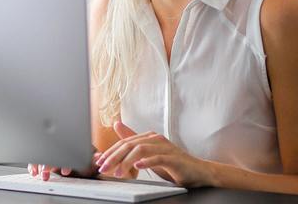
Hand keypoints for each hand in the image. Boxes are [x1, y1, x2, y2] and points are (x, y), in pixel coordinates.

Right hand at [27, 151, 100, 180]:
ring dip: (39, 164)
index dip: (65, 162)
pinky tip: (33, 171)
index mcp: (71, 145)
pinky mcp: (43, 156)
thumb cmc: (85, 156)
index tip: (65, 171)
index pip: (66, 151)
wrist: (80, 156)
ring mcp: (51, 151)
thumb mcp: (91, 160)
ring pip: (42, 155)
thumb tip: (99, 157)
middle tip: (46, 172)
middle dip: (48, 164)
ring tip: (40, 174)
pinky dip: (33, 164)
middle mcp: (60, 147)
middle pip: (51, 153)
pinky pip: (35, 158)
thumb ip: (94, 159)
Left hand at [95, 121, 212, 187]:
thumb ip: (134, 142)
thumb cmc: (173, 165)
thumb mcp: (149, 155)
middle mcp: (156, 139)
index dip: (110, 151)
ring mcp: (165, 147)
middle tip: (103, 167)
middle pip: (130, 144)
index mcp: (149, 137)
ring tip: (118, 173)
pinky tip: (137, 167)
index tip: (99, 162)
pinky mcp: (173, 158)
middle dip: (114, 156)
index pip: (125, 142)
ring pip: (141, 150)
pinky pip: (158, 158)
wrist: (198, 172)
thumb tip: (117, 125)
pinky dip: (146, 162)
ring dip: (126, 161)